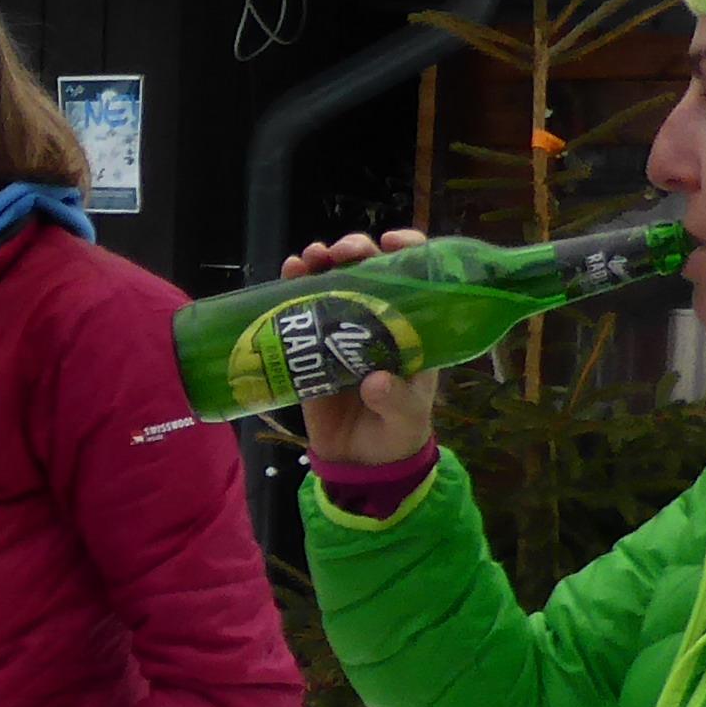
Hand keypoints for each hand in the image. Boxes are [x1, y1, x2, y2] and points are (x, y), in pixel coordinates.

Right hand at [281, 229, 438, 467]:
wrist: (359, 463)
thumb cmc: (395, 435)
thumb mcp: (406, 420)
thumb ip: (396, 402)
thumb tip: (373, 382)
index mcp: (411, 329)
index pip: (417, 275)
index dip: (407, 250)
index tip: (390, 243)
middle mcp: (378, 319)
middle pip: (368, 268)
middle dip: (355, 249)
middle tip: (342, 252)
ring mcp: (342, 329)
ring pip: (333, 281)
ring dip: (321, 260)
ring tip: (309, 258)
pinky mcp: (311, 345)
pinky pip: (301, 308)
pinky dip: (292, 285)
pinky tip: (288, 272)